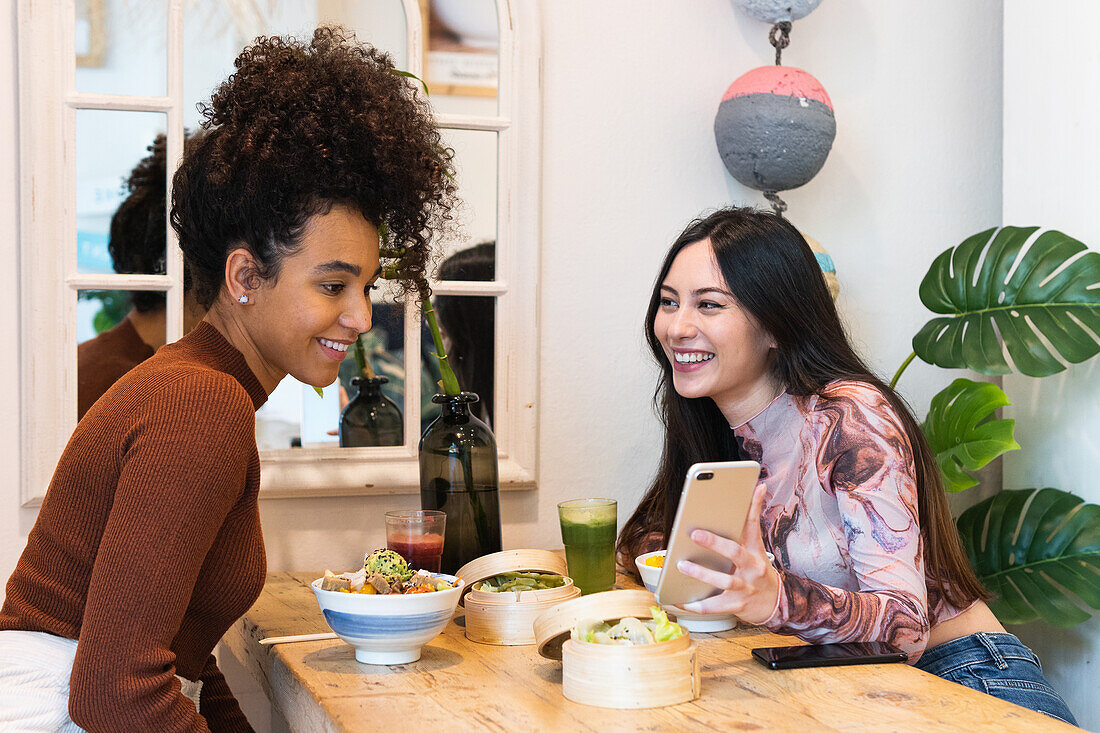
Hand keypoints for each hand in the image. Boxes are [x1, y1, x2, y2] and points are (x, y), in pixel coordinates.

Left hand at [675, 482, 779, 624]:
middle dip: (715, 542)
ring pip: (724, 580)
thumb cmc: (757, 570)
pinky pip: (715, 606)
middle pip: (735, 553)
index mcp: (755, 550)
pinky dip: (697, 605)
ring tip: (681, 565)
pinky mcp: (737, 605)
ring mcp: (746, 588)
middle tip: (694, 533)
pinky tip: (680, 601)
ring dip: (701, 573)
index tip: (755, 488)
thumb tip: (757, 488)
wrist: (774, 604)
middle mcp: (753, 568)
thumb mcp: (755, 548)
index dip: (754, 506)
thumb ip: (748, 524)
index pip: (754, 525)